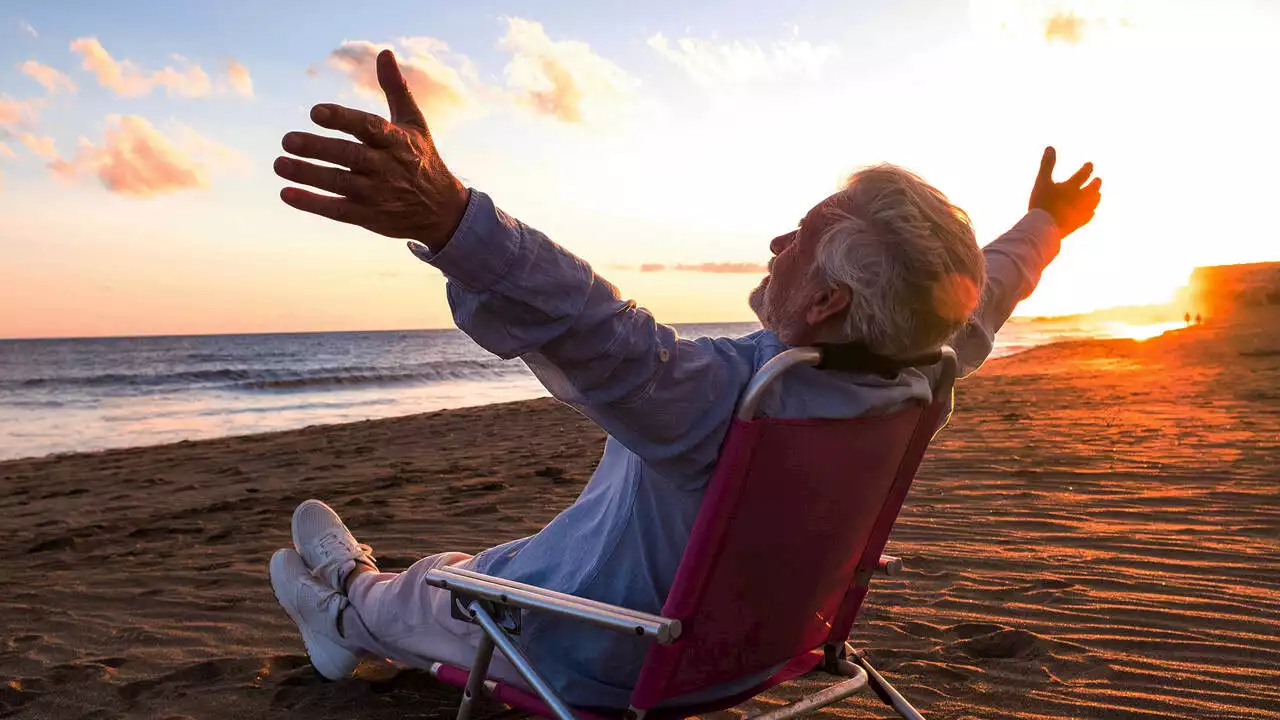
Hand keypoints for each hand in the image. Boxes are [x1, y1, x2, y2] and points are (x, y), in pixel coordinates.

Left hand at [275, 50, 468, 250]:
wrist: (443, 211)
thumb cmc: (422, 159)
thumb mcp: (415, 123)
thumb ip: (396, 89)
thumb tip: (384, 52)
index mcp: (397, 141)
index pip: (368, 127)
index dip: (342, 119)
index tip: (315, 112)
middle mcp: (387, 168)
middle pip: (349, 156)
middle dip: (318, 148)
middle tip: (287, 139)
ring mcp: (378, 195)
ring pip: (339, 184)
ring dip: (308, 174)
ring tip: (279, 164)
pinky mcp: (369, 217)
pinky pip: (338, 211)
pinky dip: (312, 204)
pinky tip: (287, 194)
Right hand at [1028, 146, 1101, 236]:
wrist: (1044, 227)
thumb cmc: (1042, 203)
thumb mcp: (1042, 181)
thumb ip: (1047, 164)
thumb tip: (1050, 147)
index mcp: (1072, 186)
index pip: (1084, 175)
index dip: (1088, 168)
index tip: (1090, 165)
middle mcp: (1080, 198)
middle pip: (1092, 189)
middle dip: (1096, 184)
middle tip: (1099, 180)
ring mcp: (1080, 212)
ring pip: (1093, 203)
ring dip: (1096, 197)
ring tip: (1097, 195)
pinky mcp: (1078, 224)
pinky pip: (1088, 216)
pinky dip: (1091, 212)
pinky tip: (1091, 212)